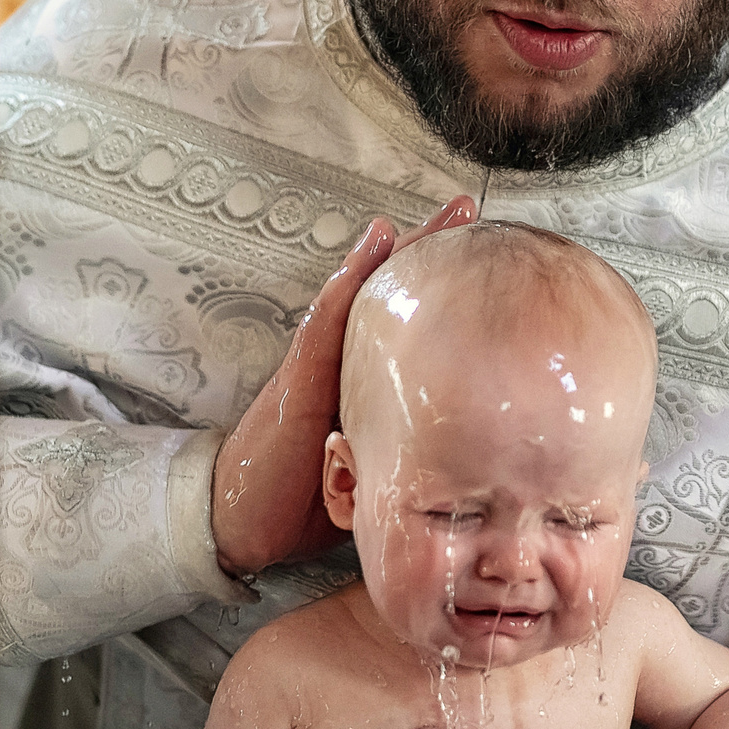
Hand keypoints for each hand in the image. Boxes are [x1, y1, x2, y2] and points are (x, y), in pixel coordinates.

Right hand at [211, 197, 475, 577]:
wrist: (244, 521)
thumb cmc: (303, 503)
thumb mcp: (373, 476)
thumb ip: (409, 455)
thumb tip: (471, 464)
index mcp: (364, 386)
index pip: (407, 325)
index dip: (442, 288)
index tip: (484, 255)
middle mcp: (341, 366)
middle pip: (388, 295)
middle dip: (426, 251)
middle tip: (466, 208)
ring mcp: (317, 367)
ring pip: (358, 294)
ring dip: (389, 251)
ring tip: (425, 213)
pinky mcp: (299, 381)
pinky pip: (325, 323)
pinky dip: (348, 282)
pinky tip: (370, 248)